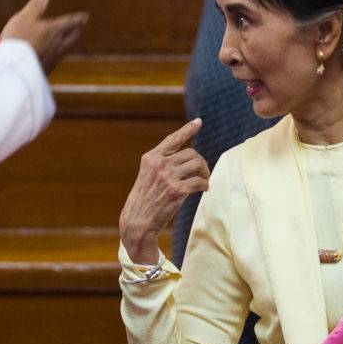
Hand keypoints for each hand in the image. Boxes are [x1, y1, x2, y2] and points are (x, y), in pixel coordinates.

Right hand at [0, 0, 88, 73]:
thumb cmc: (19, 39)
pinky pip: (57, 58)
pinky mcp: (47, 69)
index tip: (85, 16)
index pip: (70, 22)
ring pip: (66, 48)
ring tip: (69, 39)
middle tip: (80, 26)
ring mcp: (54, 58)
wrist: (15, 69)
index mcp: (55, 29)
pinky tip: (54, 56)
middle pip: (72, 36)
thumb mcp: (24, 18)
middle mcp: (58, 44)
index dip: (78, 18)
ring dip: (69, 42)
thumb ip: (36, 5)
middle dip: (76, 30)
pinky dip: (59, 53)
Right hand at [119, 118, 208, 263]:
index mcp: (151, 158)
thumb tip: (186, 160)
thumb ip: (162, 166)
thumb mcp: (147, 176)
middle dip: (201, 162)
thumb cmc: (143, 201)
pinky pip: (199, 182)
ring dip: (205, 173)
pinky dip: (205, 184)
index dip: (187, 129)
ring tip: (205, 181)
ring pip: (197, 165)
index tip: (198, 122)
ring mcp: (168, 177)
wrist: (137, 222)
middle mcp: (159, 164)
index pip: (172, 139)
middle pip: (191, 153)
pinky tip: (204, 189)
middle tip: (203, 173)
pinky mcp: (177, 191)